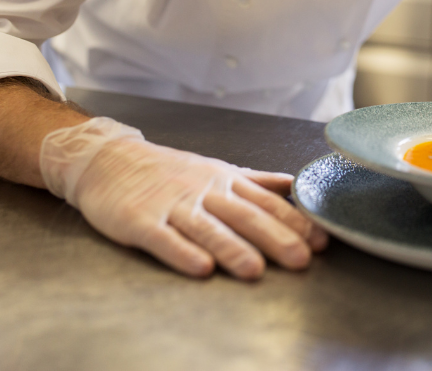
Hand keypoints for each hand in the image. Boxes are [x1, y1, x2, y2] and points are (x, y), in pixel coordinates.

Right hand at [39, 117, 327, 279]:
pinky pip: (165, 239)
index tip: (322, 241)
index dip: (295, 222)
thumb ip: (257, 181)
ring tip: (255, 270)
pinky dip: (183, 254)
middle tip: (301, 260)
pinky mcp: (141, 221)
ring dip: (232, 249)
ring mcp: (173, 206)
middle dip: (275, 238)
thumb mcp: (216, 169)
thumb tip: (295, 185)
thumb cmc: (167, 170)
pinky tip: (201, 269)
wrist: (108, 160)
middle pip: (244, 216)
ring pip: (208, 229)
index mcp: (225, 181)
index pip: (267, 202)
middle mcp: (204, 193)